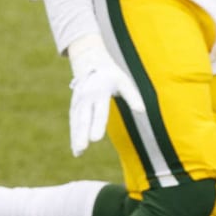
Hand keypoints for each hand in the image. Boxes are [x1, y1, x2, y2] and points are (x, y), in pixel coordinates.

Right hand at [65, 34, 145, 157]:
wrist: (90, 62)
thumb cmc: (112, 75)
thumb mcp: (124, 82)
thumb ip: (133, 96)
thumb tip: (142, 110)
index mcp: (99, 91)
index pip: (99, 111)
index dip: (97, 126)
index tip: (95, 139)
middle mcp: (86, 97)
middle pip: (84, 118)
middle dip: (82, 134)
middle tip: (81, 149)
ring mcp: (78, 101)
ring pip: (76, 121)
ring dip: (75, 137)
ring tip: (77, 153)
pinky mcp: (74, 105)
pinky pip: (74, 121)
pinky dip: (73, 134)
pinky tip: (76, 149)